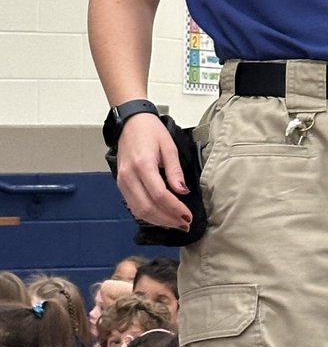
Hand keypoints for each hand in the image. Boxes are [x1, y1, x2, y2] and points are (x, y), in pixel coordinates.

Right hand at [113, 113, 192, 230]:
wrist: (130, 123)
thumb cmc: (151, 131)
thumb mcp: (169, 146)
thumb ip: (175, 171)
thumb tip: (183, 192)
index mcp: (143, 165)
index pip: (159, 195)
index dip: (174, 209)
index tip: (187, 216)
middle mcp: (129, 176)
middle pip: (147, 208)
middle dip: (167, 220)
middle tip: (184, 224)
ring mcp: (122, 182)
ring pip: (138, 210)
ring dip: (158, 221)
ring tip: (175, 223)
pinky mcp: (121, 184)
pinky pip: (133, 205)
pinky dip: (148, 214)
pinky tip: (161, 216)